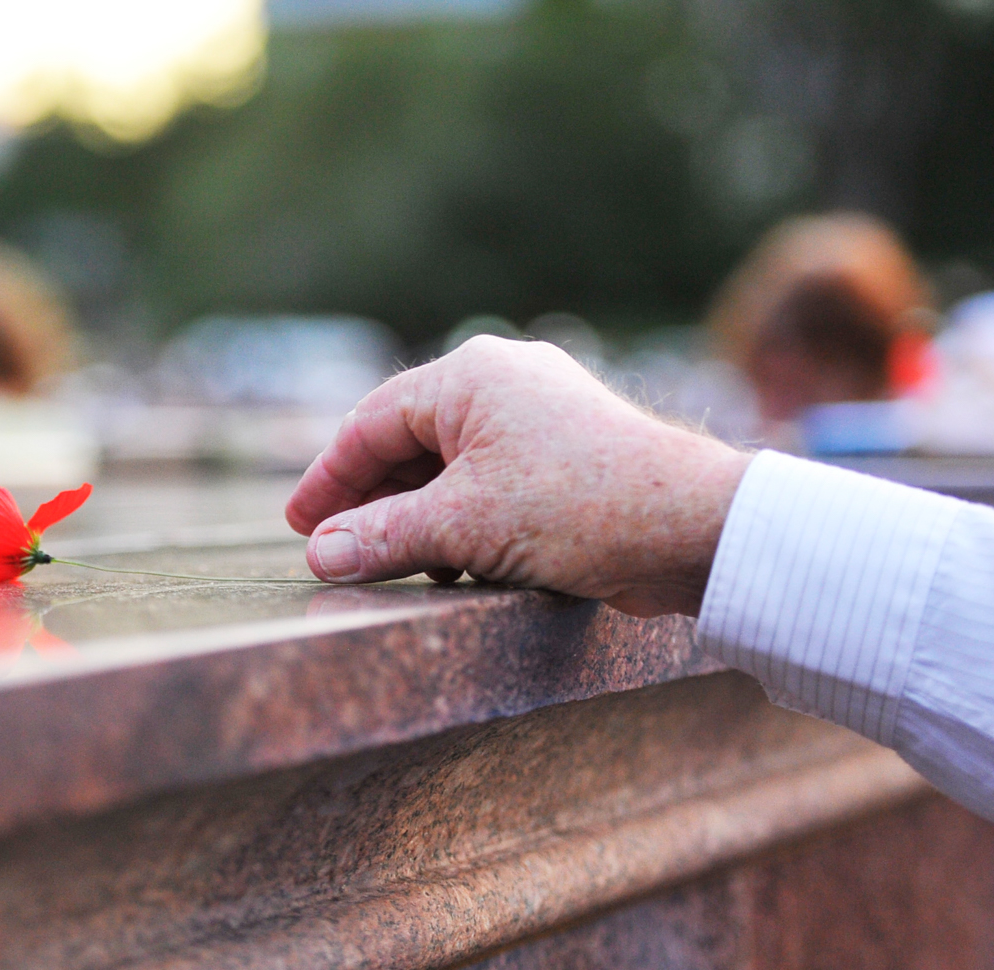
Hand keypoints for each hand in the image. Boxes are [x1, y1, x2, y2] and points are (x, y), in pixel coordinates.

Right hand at [285, 336, 751, 617]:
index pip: (372, 422)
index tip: (300, 526)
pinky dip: (464, 526)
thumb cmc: (583, 507)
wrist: (694, 529)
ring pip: (450, 471)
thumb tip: (320, 555)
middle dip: (372, 504)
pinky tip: (457, 568)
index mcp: (472, 376)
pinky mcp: (566, 463)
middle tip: (333, 552)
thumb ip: (384, 538)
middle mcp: (504, 385)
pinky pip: (491, 488)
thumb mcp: (465, 526)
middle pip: (408, 444)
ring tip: (398, 569)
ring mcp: (538, 422)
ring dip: (419, 522)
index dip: (329, 478)